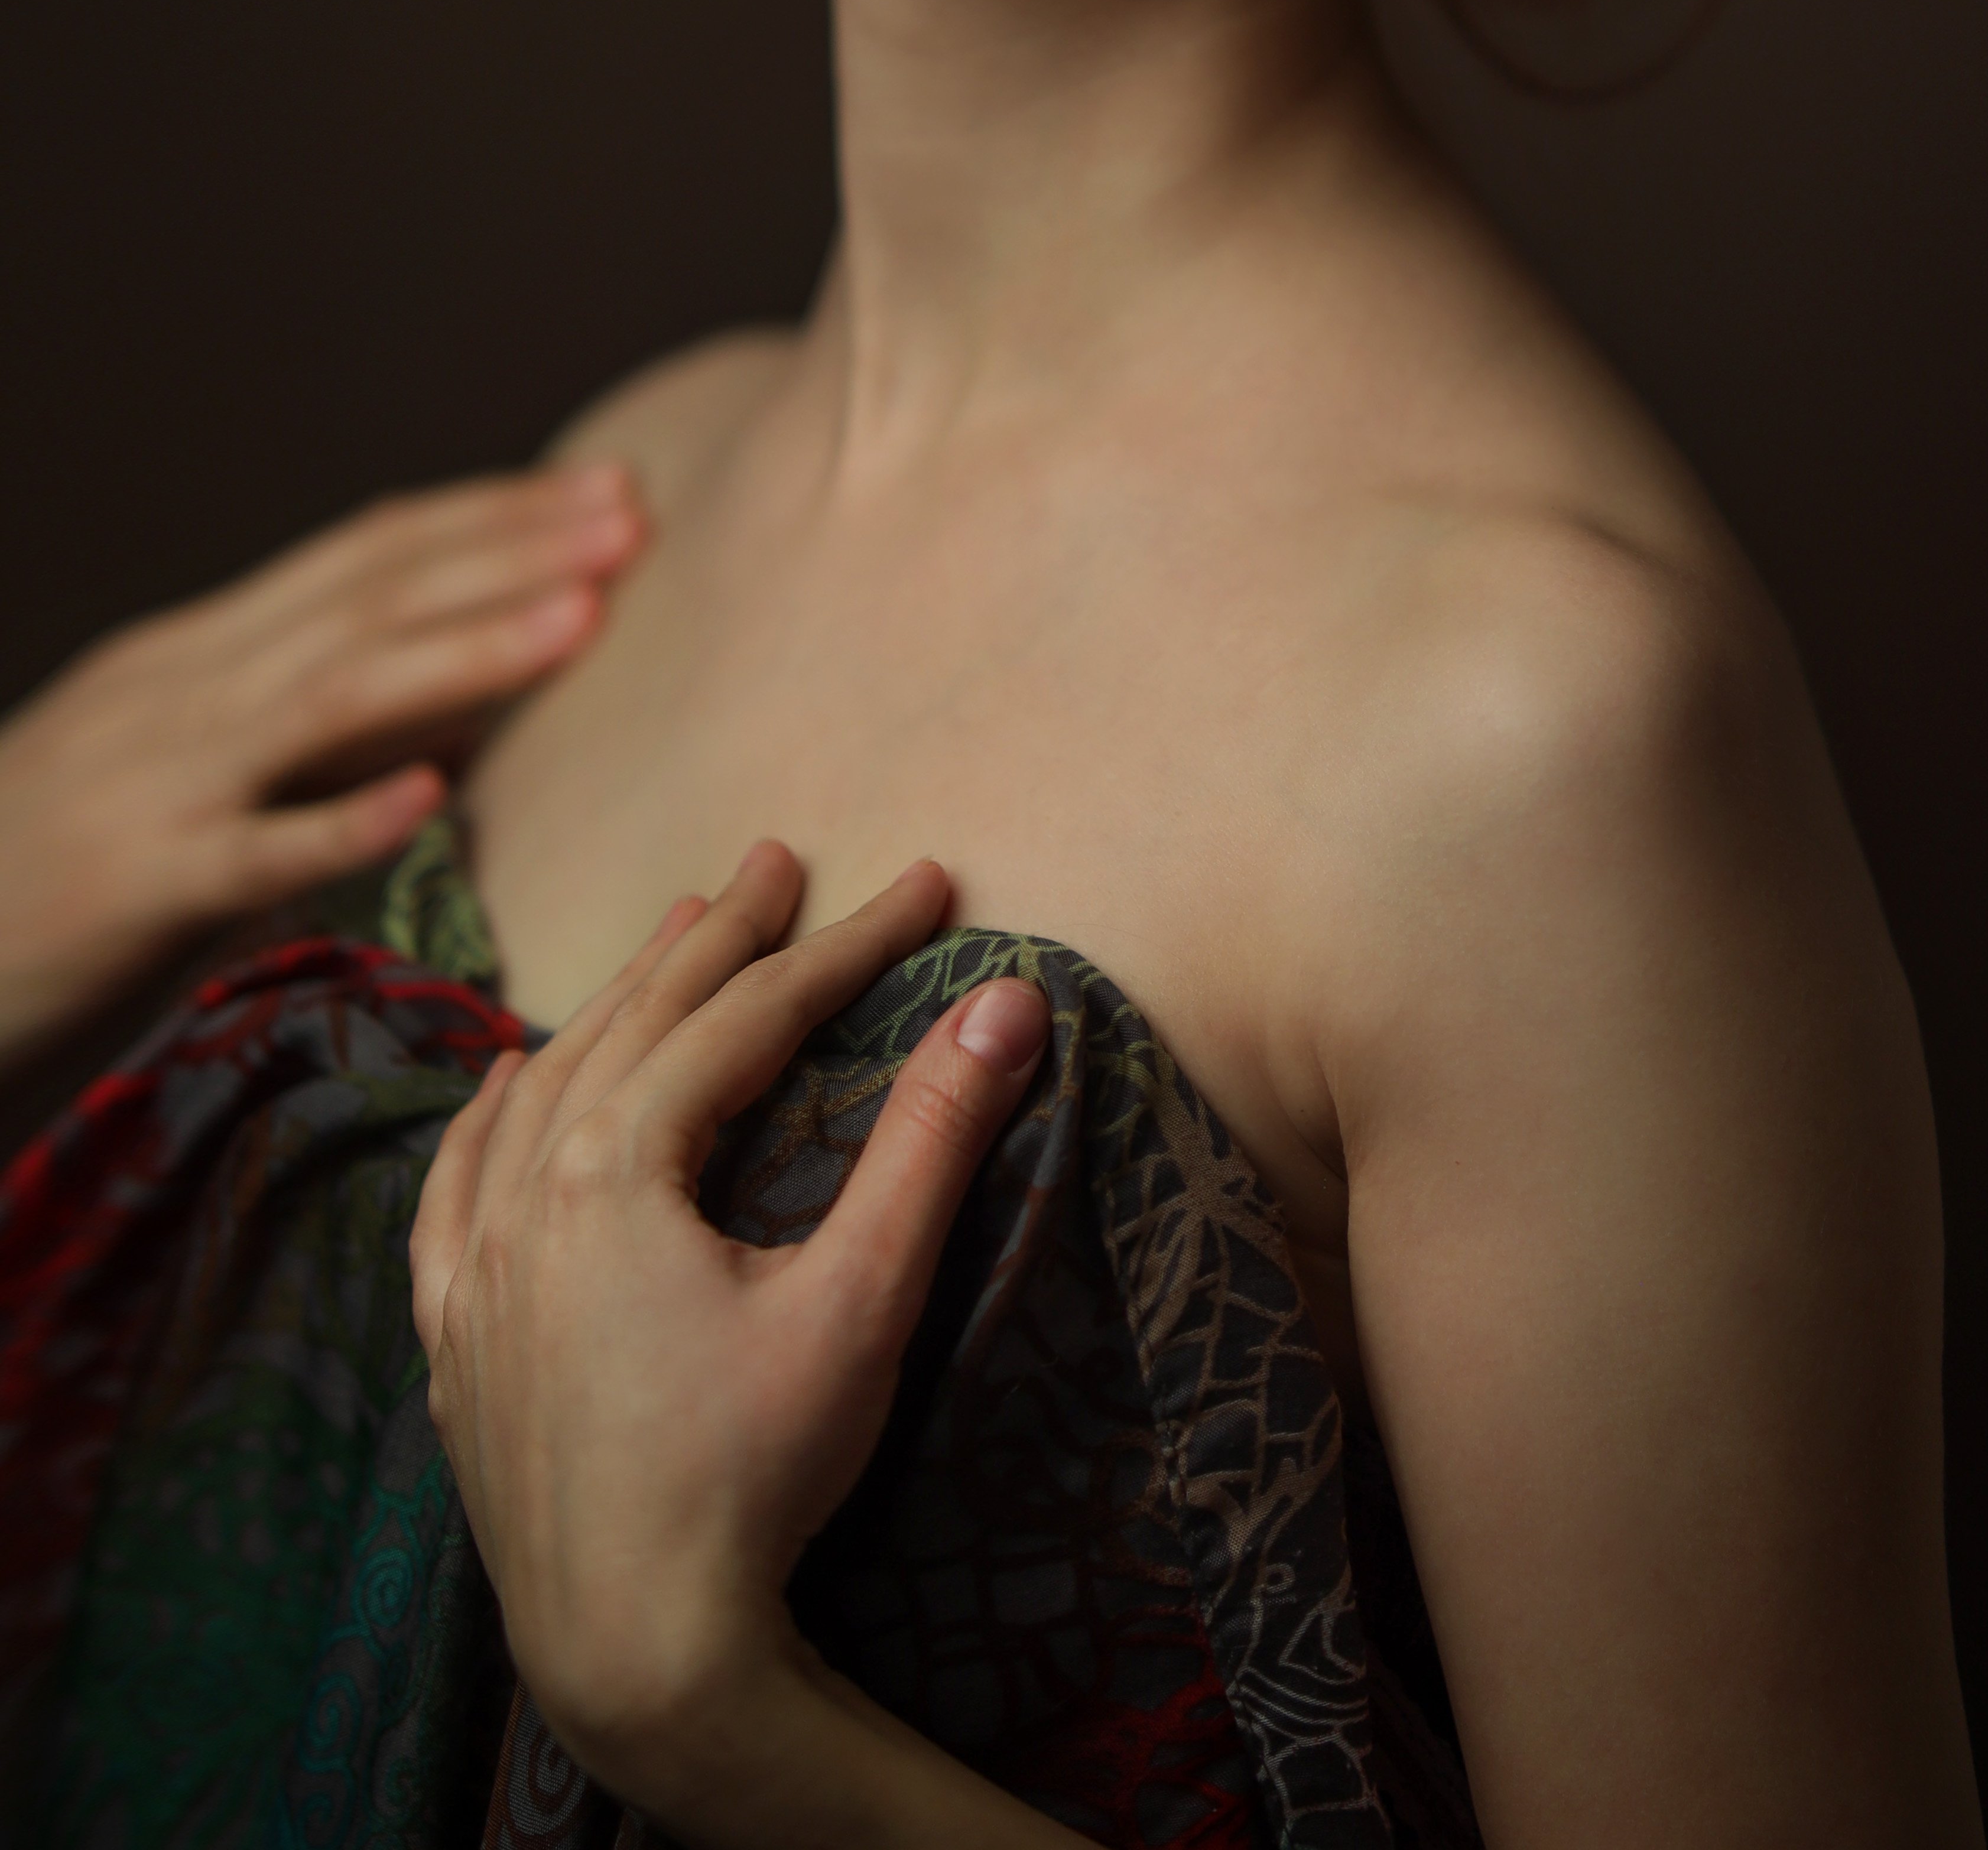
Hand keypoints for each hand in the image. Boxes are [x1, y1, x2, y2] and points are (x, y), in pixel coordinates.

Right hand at [0, 462, 643, 1072]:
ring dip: (463, 654)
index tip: (607, 488)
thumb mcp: (190, 762)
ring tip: (581, 618)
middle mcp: (185, 694)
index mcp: (200, 656)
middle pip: (367, 600)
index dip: (490, 515)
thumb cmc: (62, 867)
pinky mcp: (138, 888)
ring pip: (330, 699)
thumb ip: (313, 724)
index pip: (365, 557)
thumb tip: (463, 693)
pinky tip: (435, 795)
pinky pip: (254, 850)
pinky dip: (345, 817)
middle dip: (507, 553)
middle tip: (632, 519)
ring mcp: (161, 785)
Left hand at [409, 844, 1053, 1842]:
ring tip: (677, 935)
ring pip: (545, 1089)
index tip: (922, 884)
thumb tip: (1006, 1003)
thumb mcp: (861, 1301)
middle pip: (637, 1026)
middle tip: (779, 861)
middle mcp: (525, 1198)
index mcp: (613, 1171)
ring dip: (619, 1006)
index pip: (748, 1016)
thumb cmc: (754, 1479)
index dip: (845, 942)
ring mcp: (474, 1271)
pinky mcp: (455, 1339)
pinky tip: (507, 1079)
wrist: (635, 1652)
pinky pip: (455, 1191)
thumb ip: (929, 1141)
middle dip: (721, 938)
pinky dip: (490, 1117)